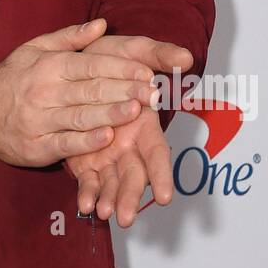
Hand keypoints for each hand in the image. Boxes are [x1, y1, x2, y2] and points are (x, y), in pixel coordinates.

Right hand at [0, 18, 158, 166]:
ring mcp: (40, 119)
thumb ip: (70, 38)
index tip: (146, 71)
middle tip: (153, 93)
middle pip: (91, 90)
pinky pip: (65, 143)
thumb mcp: (35, 49)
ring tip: (137, 111)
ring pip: (81, 116)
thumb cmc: (13, 78)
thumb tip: (102, 24)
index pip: (91, 65)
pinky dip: (86, 141)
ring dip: (111, 113)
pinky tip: (107, 137)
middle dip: (125, 90)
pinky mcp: (37, 146)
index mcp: (49, 66)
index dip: (120, 68)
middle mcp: (45, 91)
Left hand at [62, 30, 193, 224]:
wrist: (80, 64)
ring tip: (104, 214)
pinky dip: (89, 193)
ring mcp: (108, 154)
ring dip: (111, 199)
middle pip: (135, 175)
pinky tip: (85, 206)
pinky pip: (89, 180)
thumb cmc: (112, 60)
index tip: (164, 197)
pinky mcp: (87, 159)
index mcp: (144, 124)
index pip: (157, 153)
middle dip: (131, 196)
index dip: (162, 175)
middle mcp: (129, 144)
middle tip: (126, 217)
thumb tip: (187, 57)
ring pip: (113, 182)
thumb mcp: (134, 50)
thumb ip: (159, 54)